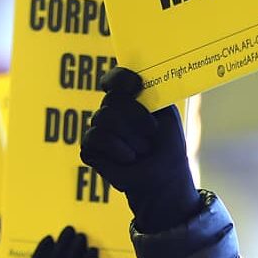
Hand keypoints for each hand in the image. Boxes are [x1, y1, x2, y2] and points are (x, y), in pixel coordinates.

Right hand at [79, 67, 199, 232]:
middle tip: (151, 132)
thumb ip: (154, 95)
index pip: (115, 79)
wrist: (163, 180)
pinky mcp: (90, 150)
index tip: (135, 86)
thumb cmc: (167, 147)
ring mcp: (98, 130)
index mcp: (129, 100)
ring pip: (104, 118)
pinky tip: (128, 159)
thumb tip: (141, 77)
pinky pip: (95, 138)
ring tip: (142, 151)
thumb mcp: (168, 117)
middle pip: (112, 98)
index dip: (120, 78)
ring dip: (131, 137)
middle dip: (135, 115)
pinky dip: (117, 149)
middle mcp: (110, 112)